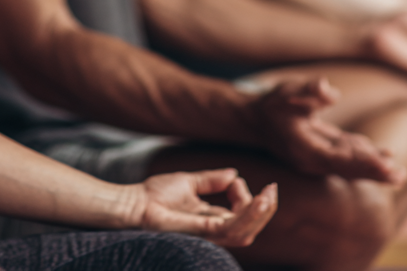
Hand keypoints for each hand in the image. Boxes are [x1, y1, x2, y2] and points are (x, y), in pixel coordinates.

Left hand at [131, 168, 276, 246]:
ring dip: (261, 214)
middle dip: (265, 210)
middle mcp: (213, 230)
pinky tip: (257, 201)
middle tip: (273, 190)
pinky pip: (232, 229)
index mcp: (211, 219)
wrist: (133, 202)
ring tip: (270, 197)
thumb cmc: (154, 194)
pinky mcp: (203, 231)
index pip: (241, 214)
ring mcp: (209, 233)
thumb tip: (235, 173)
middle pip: (249, 227)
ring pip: (246, 232)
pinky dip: (248, 216)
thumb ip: (211, 180)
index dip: (246, 196)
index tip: (235, 179)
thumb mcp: (188, 181)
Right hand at [245, 77, 405, 183]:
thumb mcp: (286, 93)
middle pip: (349, 169)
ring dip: (374, 169)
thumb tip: (330, 91)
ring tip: (398, 173)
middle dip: (374, 172)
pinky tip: (385, 156)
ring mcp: (319, 158)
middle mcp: (314, 160)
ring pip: (351, 166)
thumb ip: (309, 92)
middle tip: (399, 175)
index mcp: (306, 150)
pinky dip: (366, 158)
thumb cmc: (271, 104)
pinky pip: (348, 158)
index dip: (364, 164)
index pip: (339, 160)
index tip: (385, 165)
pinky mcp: (323, 152)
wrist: (253, 119)